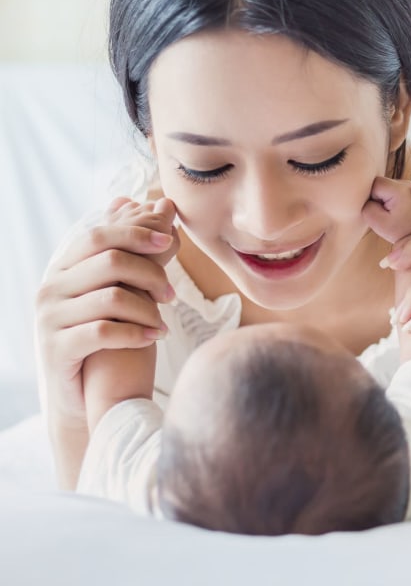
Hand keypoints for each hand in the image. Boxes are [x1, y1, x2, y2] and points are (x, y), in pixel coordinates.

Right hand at [35, 197, 178, 425]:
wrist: (85, 394)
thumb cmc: (108, 333)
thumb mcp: (121, 288)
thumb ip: (138, 249)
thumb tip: (163, 204)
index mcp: (64, 267)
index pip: (99, 234)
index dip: (136, 232)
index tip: (170, 240)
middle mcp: (50, 288)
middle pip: (108, 261)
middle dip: (149, 272)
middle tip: (173, 294)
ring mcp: (50, 318)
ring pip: (111, 297)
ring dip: (148, 309)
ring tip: (166, 321)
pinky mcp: (57, 349)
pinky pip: (104, 332)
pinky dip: (137, 332)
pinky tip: (156, 337)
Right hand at [361, 176, 410, 243]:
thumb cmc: (402, 235)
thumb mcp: (377, 223)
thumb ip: (366, 206)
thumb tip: (365, 195)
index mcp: (399, 189)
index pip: (373, 184)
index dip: (371, 199)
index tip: (380, 214)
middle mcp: (409, 183)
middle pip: (382, 185)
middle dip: (380, 199)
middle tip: (389, 217)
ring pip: (389, 189)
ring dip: (388, 201)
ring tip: (397, 217)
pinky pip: (398, 193)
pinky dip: (396, 202)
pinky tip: (402, 215)